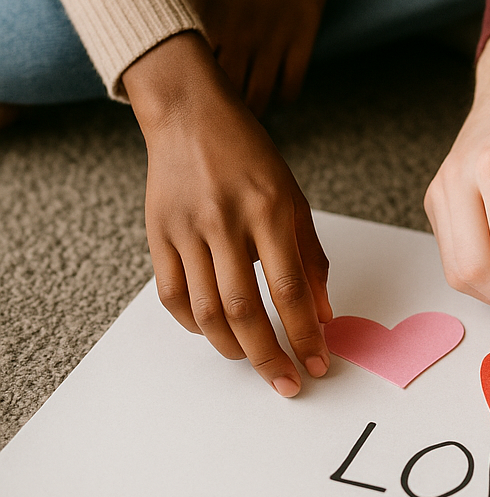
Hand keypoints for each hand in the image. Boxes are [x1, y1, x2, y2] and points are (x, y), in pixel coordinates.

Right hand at [125, 32, 332, 394]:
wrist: (190, 114)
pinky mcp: (158, 235)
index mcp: (269, 208)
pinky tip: (214, 332)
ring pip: (206, 311)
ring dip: (233, 348)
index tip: (317, 363)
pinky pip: (173, 295)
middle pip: (245, 310)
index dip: (305, 332)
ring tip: (253, 360)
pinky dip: (194, 324)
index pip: (289, 288)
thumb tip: (324, 312)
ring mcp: (188, 229)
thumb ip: (309, 254)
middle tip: (286, 382)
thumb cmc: (249, 153)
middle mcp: (227, 220)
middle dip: (269, 356)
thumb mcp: (292, 195)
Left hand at [186, 0, 361, 115]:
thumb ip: (191, 10)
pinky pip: (292, 84)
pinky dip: (282, 96)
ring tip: (243, 114)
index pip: (189, 78)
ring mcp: (274, 37)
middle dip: (215, 114)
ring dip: (250, 113)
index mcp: (206, 20)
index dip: (184, 97)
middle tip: (213, 119)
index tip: (183, 103)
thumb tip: (177, 38)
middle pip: (222, 97)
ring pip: (259, 99)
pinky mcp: (304, 33)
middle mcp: (238, 35)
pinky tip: (275, 89)